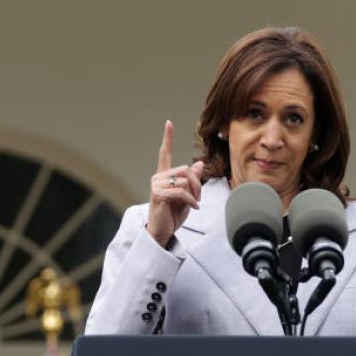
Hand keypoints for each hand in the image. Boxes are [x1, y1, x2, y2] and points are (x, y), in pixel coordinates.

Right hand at [147, 120, 203, 246]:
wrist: (162, 232)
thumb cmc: (172, 215)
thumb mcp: (187, 196)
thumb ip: (192, 181)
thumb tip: (199, 164)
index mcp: (164, 176)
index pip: (165, 153)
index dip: (168, 138)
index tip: (168, 123)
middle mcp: (157, 178)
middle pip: (185, 170)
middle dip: (196, 183)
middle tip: (198, 197)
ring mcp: (156, 186)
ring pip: (184, 181)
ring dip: (194, 193)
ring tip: (194, 204)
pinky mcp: (158, 195)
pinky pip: (181, 192)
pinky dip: (191, 200)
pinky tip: (193, 207)